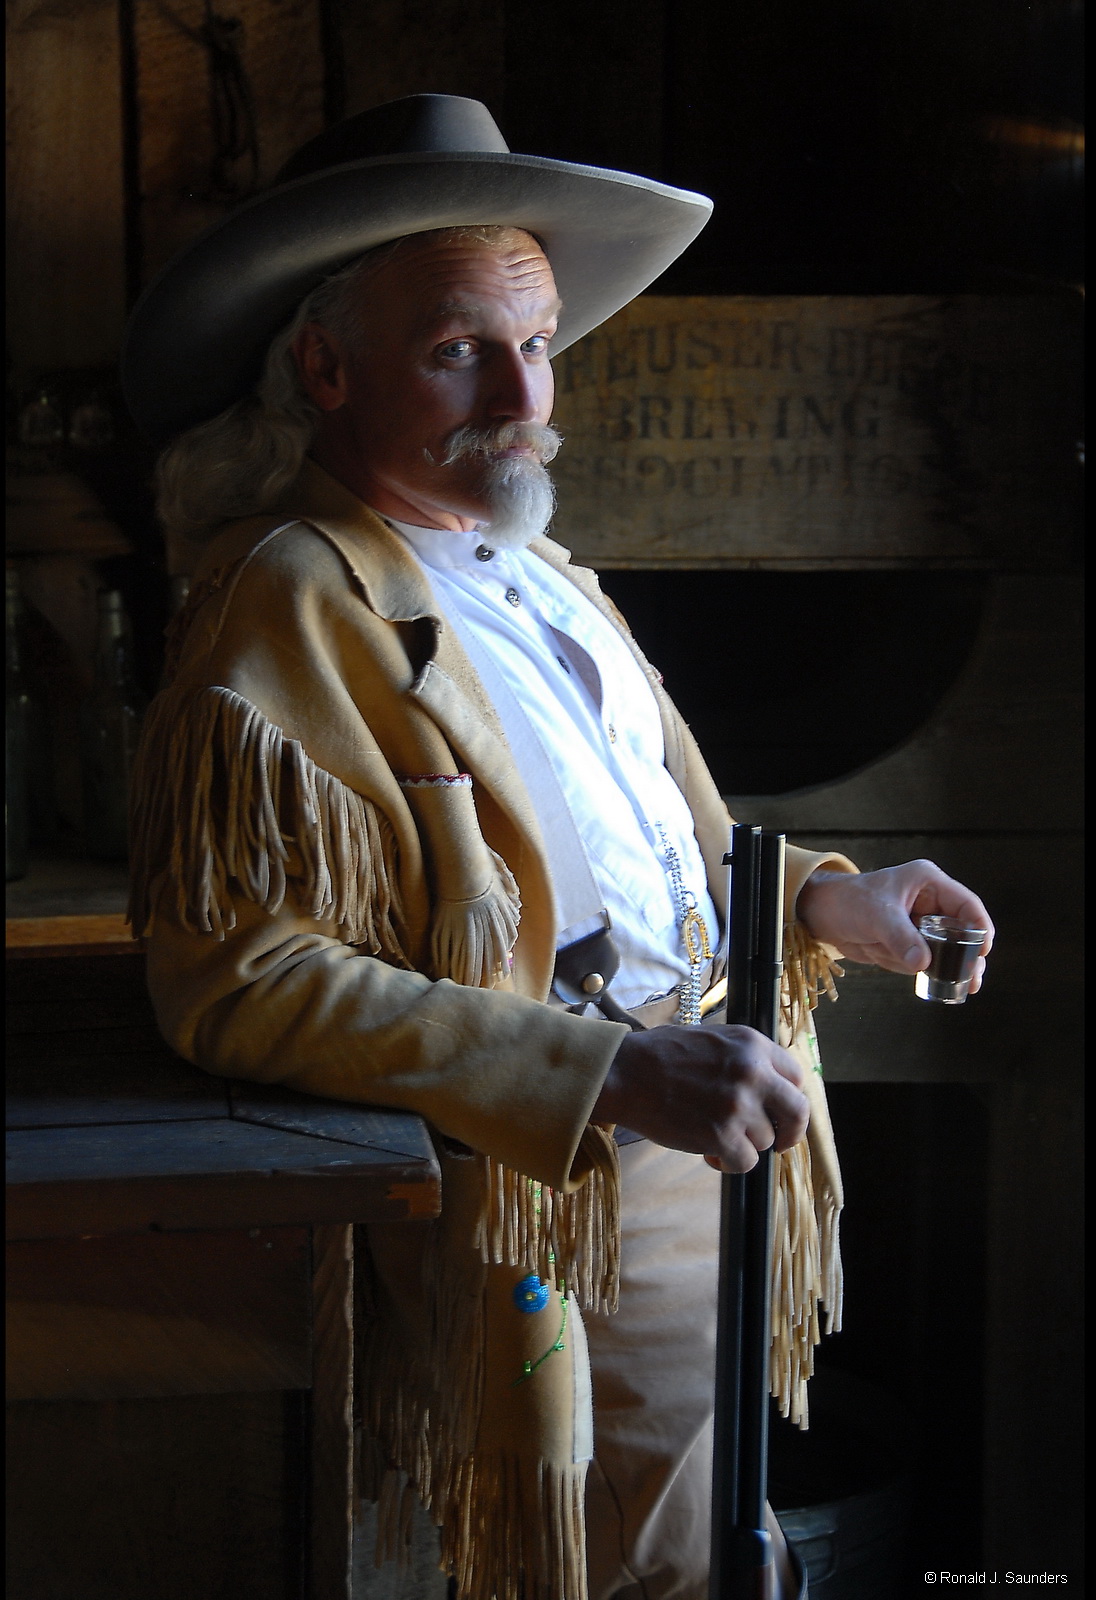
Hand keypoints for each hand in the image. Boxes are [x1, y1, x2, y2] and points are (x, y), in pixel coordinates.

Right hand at [591, 1024, 808, 1172]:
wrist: (625, 1073)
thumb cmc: (662, 1056)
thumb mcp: (714, 1040)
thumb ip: (746, 1059)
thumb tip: (772, 1088)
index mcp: (752, 1045)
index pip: (796, 1077)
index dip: (788, 1098)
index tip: (779, 1111)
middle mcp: (752, 1073)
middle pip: (798, 1112)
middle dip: (791, 1132)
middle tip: (780, 1142)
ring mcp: (738, 1105)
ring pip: (765, 1140)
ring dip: (744, 1144)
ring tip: (716, 1136)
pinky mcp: (721, 1135)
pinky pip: (745, 1162)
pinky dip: (730, 1164)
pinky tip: (711, 1155)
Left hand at [797, 859, 994, 993]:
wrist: (821, 914)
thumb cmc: (847, 901)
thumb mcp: (875, 916)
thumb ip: (900, 937)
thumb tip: (923, 963)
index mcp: (928, 883)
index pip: (966, 905)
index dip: (980, 927)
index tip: (983, 952)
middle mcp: (930, 903)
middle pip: (962, 932)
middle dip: (967, 956)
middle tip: (973, 980)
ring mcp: (921, 924)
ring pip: (944, 950)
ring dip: (941, 965)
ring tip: (948, 981)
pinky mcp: (910, 942)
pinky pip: (924, 961)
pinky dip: (919, 969)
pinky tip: (915, 972)